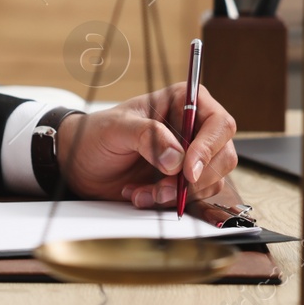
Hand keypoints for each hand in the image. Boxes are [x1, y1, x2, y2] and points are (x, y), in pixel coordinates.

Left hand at [56, 84, 237, 209]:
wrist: (81, 164)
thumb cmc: (97, 134)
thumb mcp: (116, 128)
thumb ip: (147, 135)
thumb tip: (177, 158)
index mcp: (184, 101)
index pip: (218, 123)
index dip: (208, 148)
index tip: (187, 171)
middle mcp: (194, 128)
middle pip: (223, 156)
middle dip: (193, 179)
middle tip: (161, 188)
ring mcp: (192, 156)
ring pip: (211, 181)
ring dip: (177, 194)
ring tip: (142, 191)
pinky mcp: (184, 181)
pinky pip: (195, 198)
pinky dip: (170, 203)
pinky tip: (142, 195)